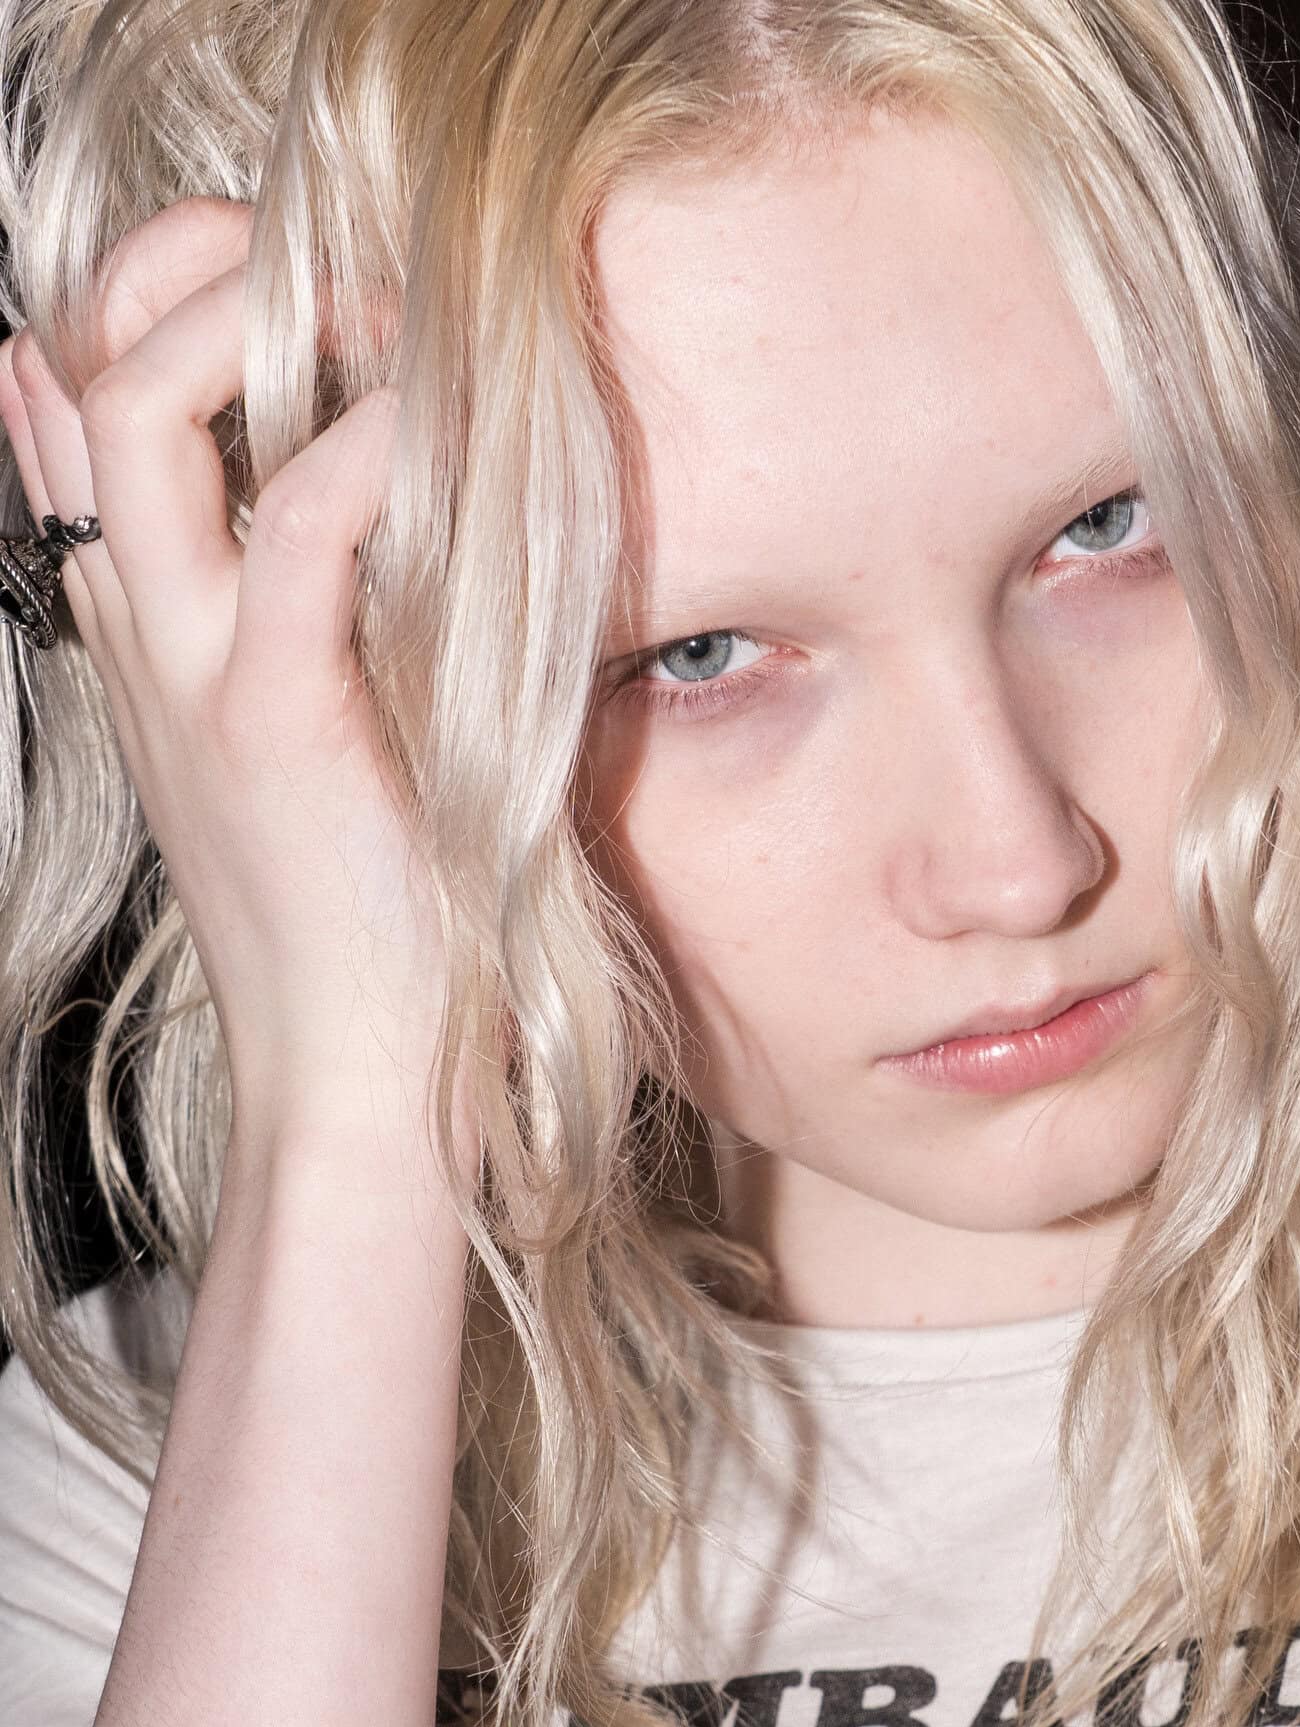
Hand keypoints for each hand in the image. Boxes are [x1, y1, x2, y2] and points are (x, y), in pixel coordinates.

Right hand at [0, 197, 471, 1163]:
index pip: (54, 407)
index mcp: (142, 634)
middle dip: (174, 260)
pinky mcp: (278, 716)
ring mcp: (192, 669)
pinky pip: (298, 521)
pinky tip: (435, 435)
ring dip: (245, 315)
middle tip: (309, 257)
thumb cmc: (356, 924)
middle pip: (71, 364)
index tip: (255, 274)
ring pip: (136, 409)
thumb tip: (340, 525)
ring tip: (371, 315)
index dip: (122, 296)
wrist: (347, 1084)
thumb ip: (294, 636)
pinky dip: (369, 446)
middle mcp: (140, 631)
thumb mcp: (298, 756)